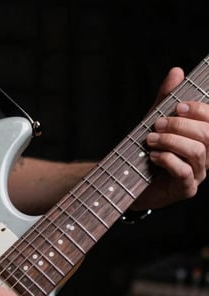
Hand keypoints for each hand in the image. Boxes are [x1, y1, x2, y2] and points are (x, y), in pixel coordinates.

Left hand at [133, 67, 208, 209]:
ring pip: (197, 151)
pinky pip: (184, 171)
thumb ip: (166, 100)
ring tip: (150, 140)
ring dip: (171, 141)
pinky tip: (153, 156)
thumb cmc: (147, 152)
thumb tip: (177, 71)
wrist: (129, 182)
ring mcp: (198, 175)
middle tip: (157, 125)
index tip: (176, 106)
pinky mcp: (185, 189)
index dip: (198, 110)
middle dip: (181, 125)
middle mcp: (206, 157)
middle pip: (208, 134)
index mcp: (203, 139)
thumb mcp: (155, 122)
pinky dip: (167, 159)